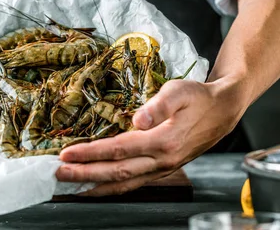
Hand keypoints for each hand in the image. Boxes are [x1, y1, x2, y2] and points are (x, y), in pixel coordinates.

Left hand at [55, 78, 245, 195]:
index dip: (90, 153)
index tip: (67, 154)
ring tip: (70, 186)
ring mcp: (162, 169)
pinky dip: (111, 188)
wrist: (222, 112)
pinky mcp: (162, 170)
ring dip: (94, 186)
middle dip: (84, 175)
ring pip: (123, 184)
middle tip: (57, 174)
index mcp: (163, 141)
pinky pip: (133, 184)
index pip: (118, 150)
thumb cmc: (198, 98)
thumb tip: (137, 118)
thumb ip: (158, 104)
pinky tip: (97, 186)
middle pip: (116, 173)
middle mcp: (161, 161)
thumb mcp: (180, 91)